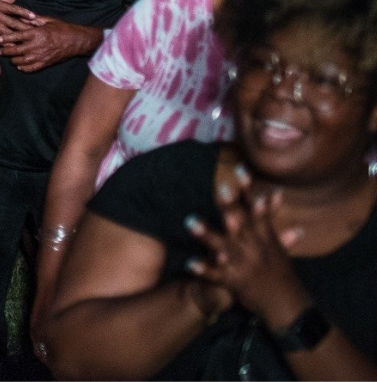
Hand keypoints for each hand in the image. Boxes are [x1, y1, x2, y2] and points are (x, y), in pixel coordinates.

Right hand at [0, 0, 37, 41]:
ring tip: (28, 41)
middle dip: (25, 27)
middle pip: (13, 22)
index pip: (14, 9)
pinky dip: (5, 43)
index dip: (24, 13)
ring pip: (7, 32)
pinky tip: (13, 46)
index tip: (34, 16)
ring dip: (18, 37)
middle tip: (36, 31)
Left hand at [1, 17, 91, 71]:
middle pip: (16, 51)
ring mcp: (41, 56)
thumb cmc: (62, 28)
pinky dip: (23, 68)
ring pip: (21, 61)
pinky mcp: (45, 64)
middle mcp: (36, 46)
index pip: (16, 37)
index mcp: (36, 33)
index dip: (5, 38)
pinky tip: (20, 65)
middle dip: (6, 51)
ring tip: (10, 58)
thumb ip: (33, 20)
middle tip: (0, 51)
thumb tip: (20, 17)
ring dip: (14, 60)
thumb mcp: (47, 20)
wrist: (76, 41)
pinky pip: (31, 68)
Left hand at [185, 164, 307, 326]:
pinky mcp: (234, 282)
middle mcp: (254, 248)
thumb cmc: (280, 271)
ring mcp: (243, 264)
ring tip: (189, 221)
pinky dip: (203, 269)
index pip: (256, 208)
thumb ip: (272, 216)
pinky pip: (216, 275)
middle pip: (240, 223)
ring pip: (223, 246)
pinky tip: (189, 262)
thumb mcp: (278, 243)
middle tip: (220, 187)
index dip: (248, 189)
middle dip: (230, 206)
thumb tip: (276, 191)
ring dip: (207, 234)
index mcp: (264, 237)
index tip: (240, 168)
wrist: (287, 307)